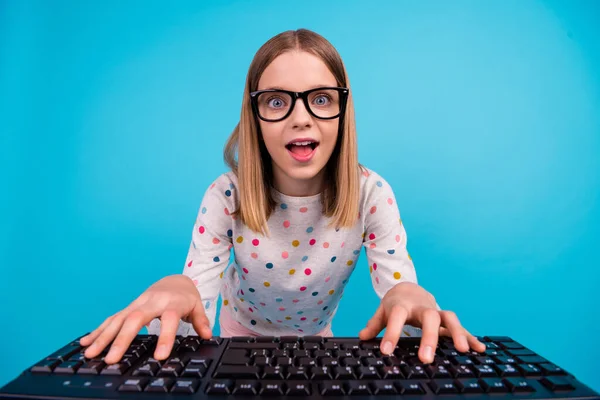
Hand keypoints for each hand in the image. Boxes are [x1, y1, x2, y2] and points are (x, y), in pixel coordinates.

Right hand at [80, 274, 211, 363]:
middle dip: (122, 340)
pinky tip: (85, 342)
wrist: (175, 279)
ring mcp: (138, 303)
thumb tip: (208, 335)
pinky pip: (112, 318)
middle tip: (112, 360)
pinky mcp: (129, 307)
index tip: (160, 356)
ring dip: (103, 337)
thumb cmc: (186, 296)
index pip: (169, 320)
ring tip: (90, 354)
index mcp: (172, 303)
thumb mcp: (197, 306)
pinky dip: (98, 330)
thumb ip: (201, 321)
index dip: (165, 337)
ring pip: (118, 319)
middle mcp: (152, 302)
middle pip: (136, 319)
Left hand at [359, 281, 485, 362]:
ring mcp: (437, 312)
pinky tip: (480, 349)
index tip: (386, 351)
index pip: (397, 317)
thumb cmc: (395, 304)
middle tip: (426, 359)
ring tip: (462, 350)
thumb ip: (373, 324)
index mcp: (403, 305)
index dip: (391, 333)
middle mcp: (422, 308)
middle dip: (429, 338)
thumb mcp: (382, 312)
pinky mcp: (447, 320)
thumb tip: (362, 336)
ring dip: (457, 334)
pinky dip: (471, 337)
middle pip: (428, 318)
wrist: (409, 289)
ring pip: (449, 319)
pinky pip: (461, 327)